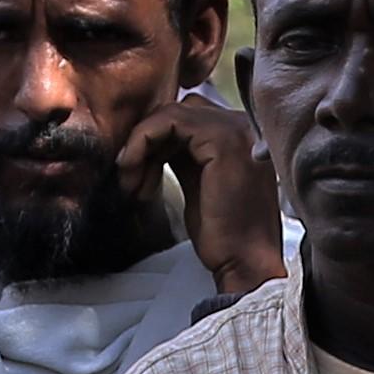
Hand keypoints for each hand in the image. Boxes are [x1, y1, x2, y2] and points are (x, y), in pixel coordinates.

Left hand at [130, 80, 290, 298]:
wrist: (244, 261)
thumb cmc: (224, 235)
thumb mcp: (198, 184)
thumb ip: (183, 156)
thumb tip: (153, 142)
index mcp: (241, 135)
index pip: (188, 118)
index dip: (156, 142)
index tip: (138, 176)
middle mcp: (244, 124)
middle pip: (178, 112)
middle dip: (146, 142)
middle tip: (130, 178)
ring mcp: (236, 128)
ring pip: (170, 114)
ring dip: (140, 144)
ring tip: (131, 181)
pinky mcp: (221, 139)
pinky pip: (168, 121)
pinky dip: (142, 142)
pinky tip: (136, 174)